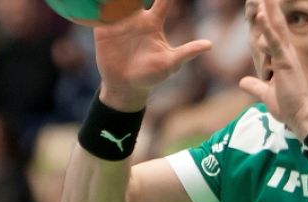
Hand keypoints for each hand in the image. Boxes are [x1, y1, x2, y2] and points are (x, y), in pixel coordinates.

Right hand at [93, 0, 211, 110]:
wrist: (126, 87)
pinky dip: (98, 4)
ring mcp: (119, 22)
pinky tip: (97, 0)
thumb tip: (210, 45)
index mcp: (153, 23)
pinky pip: (100, 12)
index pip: (163, 0)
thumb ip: (187, 52)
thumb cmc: (151, 76)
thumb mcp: (170, 64)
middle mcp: (137, 18)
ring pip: (118, 0)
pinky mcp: (103, 29)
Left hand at [238, 0, 307, 137]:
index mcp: (282, 59)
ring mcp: (287, 57)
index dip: (267, 17)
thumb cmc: (290, 108)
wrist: (302, 118)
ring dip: (269, 9)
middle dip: (270, 6)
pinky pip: (275, 42)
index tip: (260, 1)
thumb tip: (242, 82)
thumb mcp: (266, 95)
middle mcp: (286, 54)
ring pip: (276, 28)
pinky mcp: (286, 64)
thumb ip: (255, 87)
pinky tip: (261, 14)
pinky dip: (268, 28)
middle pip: (276, 24)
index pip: (273, 34)